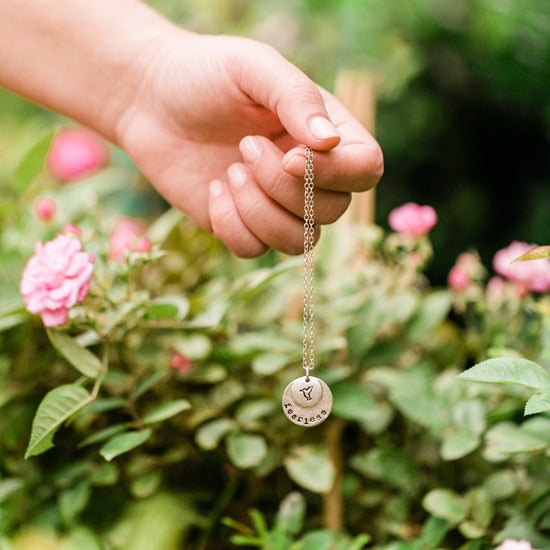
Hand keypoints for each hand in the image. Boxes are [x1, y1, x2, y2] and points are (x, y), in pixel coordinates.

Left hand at [115, 32, 383, 256]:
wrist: (150, 100)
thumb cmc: (205, 74)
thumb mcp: (253, 67)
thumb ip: (297, 98)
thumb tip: (330, 142)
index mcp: (324, 133)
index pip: (365, 169)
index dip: (334, 173)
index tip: (288, 153)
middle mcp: (309, 175)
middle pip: (333, 211)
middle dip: (282, 187)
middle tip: (244, 146)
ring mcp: (277, 205)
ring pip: (299, 241)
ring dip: (260, 211)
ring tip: (230, 171)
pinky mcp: (243, 226)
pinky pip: (255, 251)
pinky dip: (231, 225)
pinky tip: (214, 190)